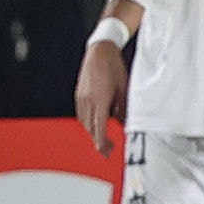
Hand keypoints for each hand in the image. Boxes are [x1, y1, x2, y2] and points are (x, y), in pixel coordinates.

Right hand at [75, 41, 128, 156]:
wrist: (100, 51)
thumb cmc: (114, 68)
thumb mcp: (124, 89)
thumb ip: (123, 108)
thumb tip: (124, 124)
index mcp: (99, 100)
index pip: (99, 128)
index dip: (102, 142)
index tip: (105, 152)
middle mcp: (87, 101)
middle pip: (91, 128)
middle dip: (99, 140)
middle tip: (108, 150)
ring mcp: (81, 98)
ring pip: (85, 122)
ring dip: (94, 131)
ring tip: (104, 138)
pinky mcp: (79, 95)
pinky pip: (82, 114)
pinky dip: (89, 121)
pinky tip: (97, 122)